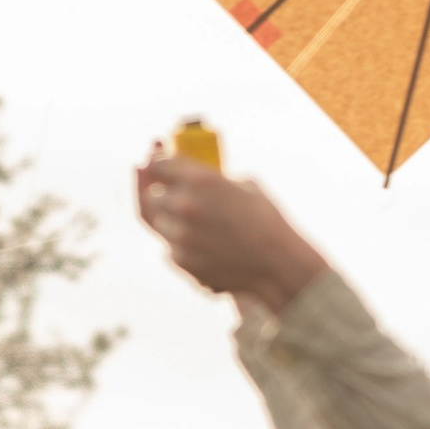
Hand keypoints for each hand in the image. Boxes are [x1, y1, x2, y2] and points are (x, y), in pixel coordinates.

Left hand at [135, 147, 328, 314]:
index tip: (160, 170)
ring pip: (160, 222)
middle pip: (153, 195)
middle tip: (178, 200)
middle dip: (165, 196)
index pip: (159, 165)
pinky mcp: (181, 260)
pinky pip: (170, 247)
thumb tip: (191, 177)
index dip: (159, 166)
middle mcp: (184, 205)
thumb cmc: (265, 220)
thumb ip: (212, 180)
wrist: (276, 263)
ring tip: (198, 226)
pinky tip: (207, 245)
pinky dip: (182, 245)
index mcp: (199, 179)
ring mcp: (180, 235)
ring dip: (172, 222)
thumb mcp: (243, 185)